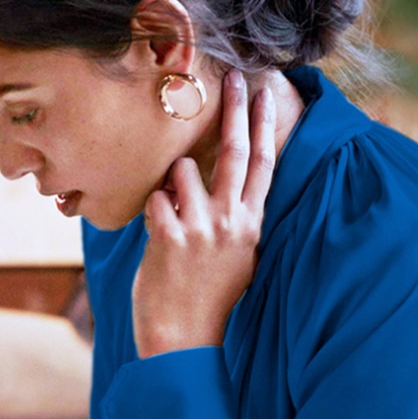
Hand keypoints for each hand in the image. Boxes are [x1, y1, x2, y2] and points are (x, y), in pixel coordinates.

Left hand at [133, 70, 279, 358]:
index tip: (266, 92)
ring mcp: (202, 228)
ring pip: (181, 172)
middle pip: (235, 151)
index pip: (264, 163)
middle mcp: (232, 221)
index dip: (265, 124)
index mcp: (251, 223)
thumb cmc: (208, 299)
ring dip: (169, 183)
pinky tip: (155, 236)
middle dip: (235, 111)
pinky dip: (150, 210)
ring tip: (170, 217)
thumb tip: (230, 188)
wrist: (186, 340)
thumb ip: (236, 219)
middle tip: (235, 78)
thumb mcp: (237, 256)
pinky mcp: (171, 237)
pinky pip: (154, 199)